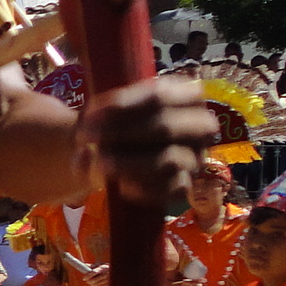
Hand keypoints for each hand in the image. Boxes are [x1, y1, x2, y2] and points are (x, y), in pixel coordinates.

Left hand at [79, 76, 216, 207]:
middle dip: (122, 132)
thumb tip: (86, 152)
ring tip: (100, 162)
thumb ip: (93, 122)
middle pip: (165, 126)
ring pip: (169, 160)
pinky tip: (121, 186)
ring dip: (129, 162)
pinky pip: (171, 189)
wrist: (119, 152)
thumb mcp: (105, 113)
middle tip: (86, 137)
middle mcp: (199, 125)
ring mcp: (195, 156)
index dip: (122, 105)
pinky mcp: (186, 184)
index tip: (89, 114)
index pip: (158, 96)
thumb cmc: (116, 123)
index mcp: (184, 95)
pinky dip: (144, 188)